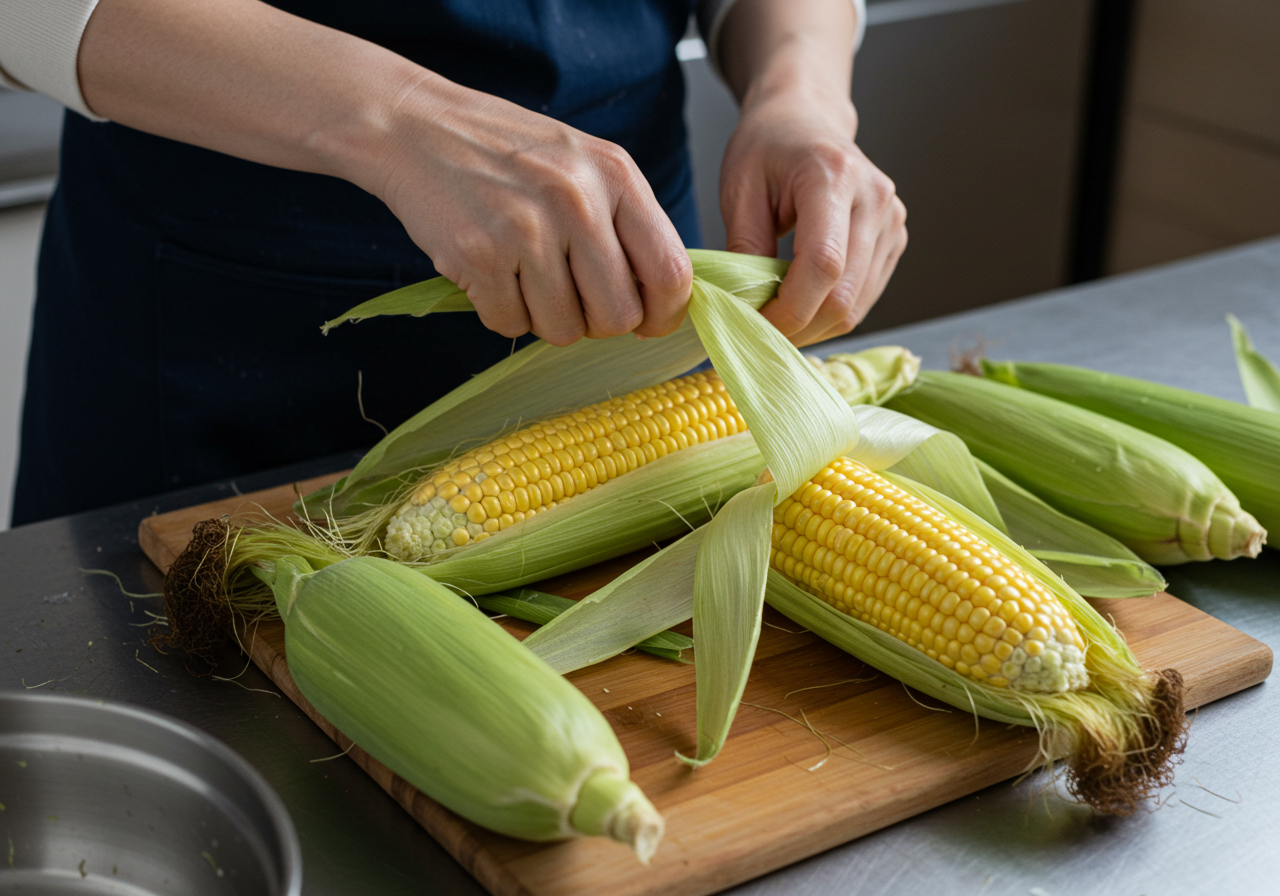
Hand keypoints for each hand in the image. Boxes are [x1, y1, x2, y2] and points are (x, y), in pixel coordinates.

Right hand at [372, 79, 692, 345]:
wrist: (418, 128)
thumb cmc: (508, 154)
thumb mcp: (584, 166)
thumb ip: (627, 224)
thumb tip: (661, 301)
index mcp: (616, 176)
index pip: (671, 272)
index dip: (663, 314)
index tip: (647, 322)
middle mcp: (577, 201)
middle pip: (618, 316)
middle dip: (595, 322)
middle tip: (571, 296)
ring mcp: (527, 230)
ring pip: (563, 330)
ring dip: (543, 317)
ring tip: (522, 273)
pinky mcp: (479, 257)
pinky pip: (510, 325)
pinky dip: (500, 311)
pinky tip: (490, 271)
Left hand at [720, 88, 906, 346]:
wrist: (805, 119)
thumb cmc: (767, 148)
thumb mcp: (739, 189)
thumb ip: (744, 247)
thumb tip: (745, 306)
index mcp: (834, 176)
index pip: (824, 264)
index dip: (789, 309)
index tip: (752, 324)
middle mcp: (875, 199)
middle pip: (845, 295)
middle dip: (798, 327)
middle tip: (756, 332)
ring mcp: (892, 221)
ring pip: (857, 306)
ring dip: (813, 327)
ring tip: (775, 319)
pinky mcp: (894, 240)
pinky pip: (864, 298)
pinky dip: (829, 313)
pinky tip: (800, 303)